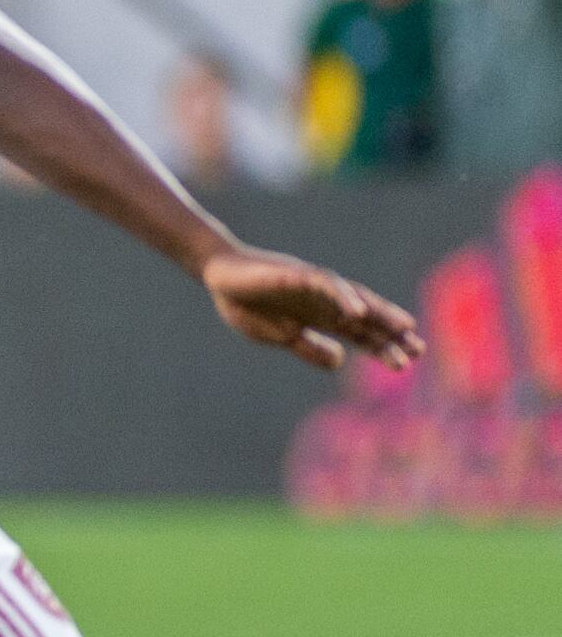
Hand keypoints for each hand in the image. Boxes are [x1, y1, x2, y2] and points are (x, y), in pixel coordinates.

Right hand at [201, 245, 422, 371]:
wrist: (218, 276)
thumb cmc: (245, 303)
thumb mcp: (279, 336)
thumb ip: (308, 347)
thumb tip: (340, 360)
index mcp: (320, 317)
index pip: (360, 333)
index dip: (382, 346)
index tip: (407, 362)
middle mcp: (325, 300)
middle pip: (366, 316)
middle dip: (391, 332)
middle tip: (419, 350)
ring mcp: (314, 286)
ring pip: (355, 298)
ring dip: (379, 313)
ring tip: (403, 328)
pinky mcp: (297, 274)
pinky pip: (325, 285)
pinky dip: (343, 296)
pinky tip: (357, 312)